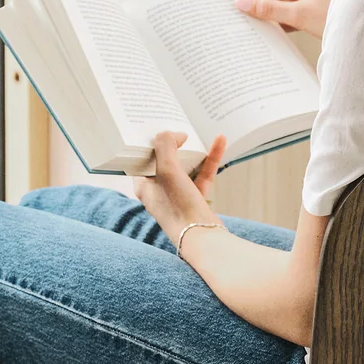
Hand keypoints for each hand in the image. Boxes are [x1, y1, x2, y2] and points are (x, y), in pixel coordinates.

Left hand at [134, 132, 224, 246]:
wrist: (202, 238)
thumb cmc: (178, 207)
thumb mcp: (166, 169)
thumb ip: (165, 145)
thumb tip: (175, 134)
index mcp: (144, 185)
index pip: (143, 157)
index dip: (151, 140)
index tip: (161, 125)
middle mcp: (159, 191)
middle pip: (165, 160)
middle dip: (174, 142)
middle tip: (181, 125)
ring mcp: (178, 196)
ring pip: (186, 166)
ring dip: (195, 149)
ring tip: (202, 131)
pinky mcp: (196, 200)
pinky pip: (203, 174)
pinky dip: (210, 159)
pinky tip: (219, 143)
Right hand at [223, 0, 336, 39]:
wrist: (361, 34)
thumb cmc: (337, 17)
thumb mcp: (299, 14)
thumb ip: (270, 9)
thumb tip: (242, 3)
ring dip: (262, 4)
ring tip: (242, 11)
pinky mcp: (311, 14)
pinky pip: (288, 13)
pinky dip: (275, 19)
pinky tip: (263, 27)